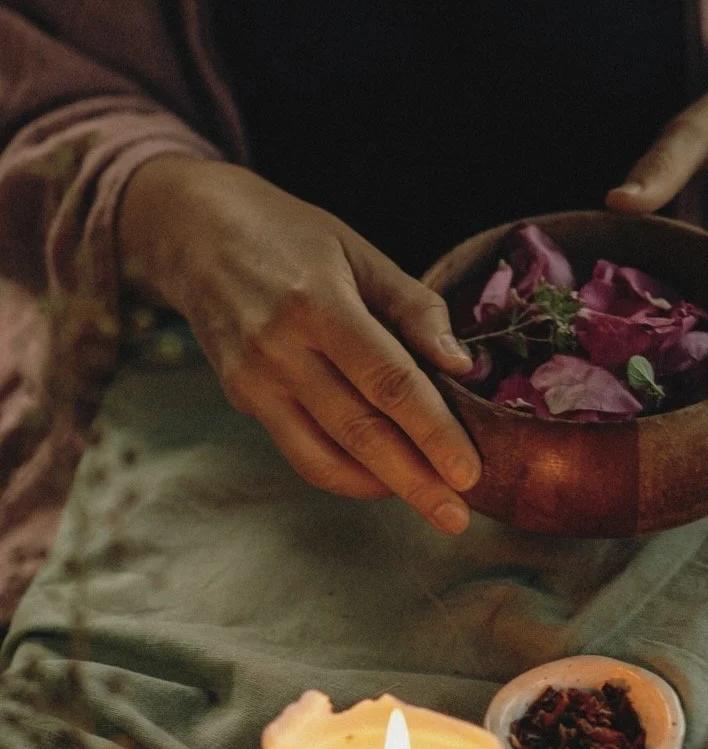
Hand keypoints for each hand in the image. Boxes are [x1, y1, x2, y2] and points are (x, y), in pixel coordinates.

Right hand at [118, 157, 479, 530]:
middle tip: (458, 515)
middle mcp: (280, 348)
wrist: (197, 233)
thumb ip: (415, 308)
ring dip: (382, 487)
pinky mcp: (242, 398)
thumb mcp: (360, 253)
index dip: (432, 430)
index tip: (468, 470)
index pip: (388, 381)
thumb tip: (463, 366)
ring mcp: (254, 379)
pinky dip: (344, 474)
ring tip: (431, 503)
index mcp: (318, 303)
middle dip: (415, 479)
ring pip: (325, 454)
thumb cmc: (291, 236)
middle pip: (359, 429)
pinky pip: (300, 450)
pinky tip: (383, 478)